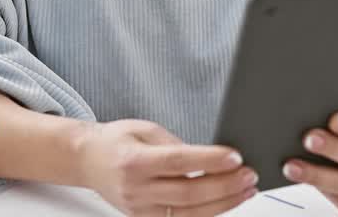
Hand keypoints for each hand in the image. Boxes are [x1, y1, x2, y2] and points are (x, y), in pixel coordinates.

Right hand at [82, 119, 258, 215]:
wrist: (88, 161)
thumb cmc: (117, 142)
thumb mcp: (145, 129)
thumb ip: (175, 145)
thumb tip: (211, 158)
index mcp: (134, 161)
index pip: (179, 162)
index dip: (209, 160)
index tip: (235, 156)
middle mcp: (136, 190)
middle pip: (189, 193)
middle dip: (225, 185)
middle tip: (249, 175)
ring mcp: (140, 210)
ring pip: (189, 214)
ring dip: (223, 203)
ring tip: (246, 190)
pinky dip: (207, 213)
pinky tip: (225, 202)